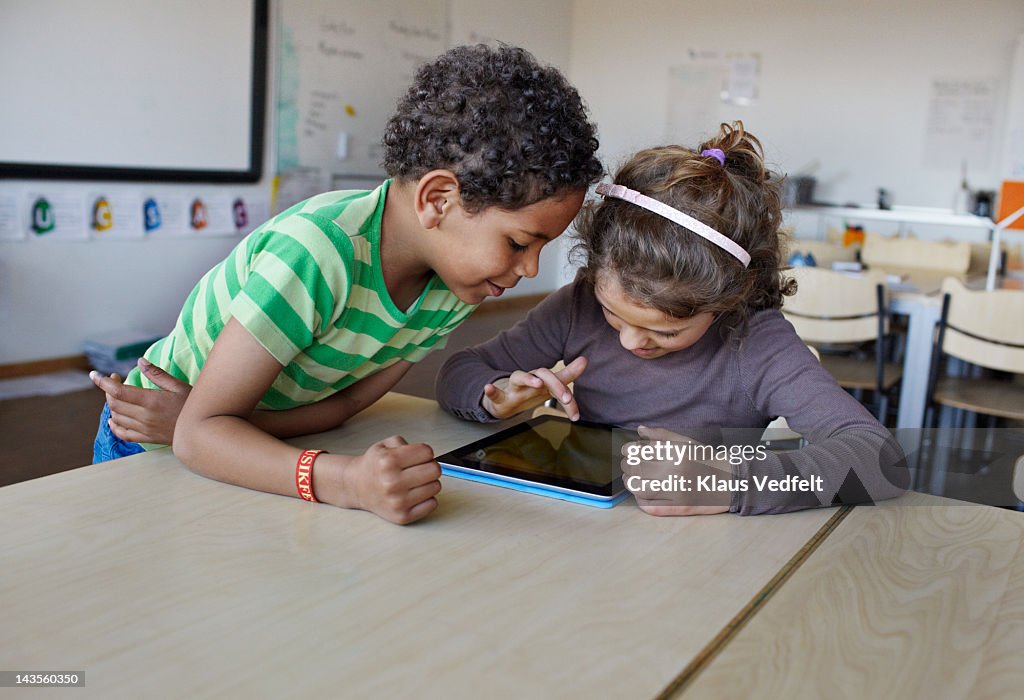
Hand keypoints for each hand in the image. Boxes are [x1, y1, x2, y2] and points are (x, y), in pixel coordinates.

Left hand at [89, 358, 190, 444]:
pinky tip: (113, 418)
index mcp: (151, 401)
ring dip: (112, 404)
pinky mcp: (146, 437)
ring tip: (119, 395)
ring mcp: (144, 429)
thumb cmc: (193, 406)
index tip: (94, 375)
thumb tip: (140, 361)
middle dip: (108, 389)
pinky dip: (114, 425)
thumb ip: (157, 374)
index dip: (102, 382)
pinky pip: (123, 433)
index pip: (118, 391)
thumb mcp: (179, 386)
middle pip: (114, 403)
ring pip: (116, 416)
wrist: (202, 431)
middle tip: (116, 379)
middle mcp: (144, 416)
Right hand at [318, 435, 441, 524]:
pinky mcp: (402, 516)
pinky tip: (414, 494)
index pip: (427, 452)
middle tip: (419, 468)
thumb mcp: (385, 445)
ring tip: (414, 482)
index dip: (424, 452)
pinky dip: (427, 498)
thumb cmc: (374, 466)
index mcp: (388, 461)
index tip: (417, 456)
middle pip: (435, 470)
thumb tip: (428, 455)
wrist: (356, 486)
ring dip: (428, 483)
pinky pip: (432, 504)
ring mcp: (397, 502)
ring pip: (436, 487)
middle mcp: (392, 483)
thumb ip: (406, 443)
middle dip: (429, 466)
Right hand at [482, 356, 587, 419]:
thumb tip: (585, 360)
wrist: (503, 399)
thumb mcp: (548, 385)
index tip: (576, 415)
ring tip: (537, 383)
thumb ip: (567, 374)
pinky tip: (488, 388)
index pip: (558, 380)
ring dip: (528, 378)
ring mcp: (514, 387)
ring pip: (518, 377)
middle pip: (542, 374)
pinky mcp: (500, 396)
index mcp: (542, 379)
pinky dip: (491, 390)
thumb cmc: (528, 391)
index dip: (569, 396)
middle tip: (567, 398)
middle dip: (556, 385)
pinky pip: (494, 392)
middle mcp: (529, 381)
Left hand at [621, 426, 731, 516]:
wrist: (728, 481)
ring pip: (639, 488)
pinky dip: (640, 499)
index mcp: (676, 453)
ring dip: (630, 482)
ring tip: (631, 477)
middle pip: (637, 469)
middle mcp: (675, 472)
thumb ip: (661, 434)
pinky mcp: (678, 508)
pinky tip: (641, 492)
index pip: (639, 451)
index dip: (629, 450)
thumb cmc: (705, 459)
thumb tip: (640, 431)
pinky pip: (650, 506)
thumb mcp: (685, 442)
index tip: (628, 450)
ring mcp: (676, 492)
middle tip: (628, 463)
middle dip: (627, 465)